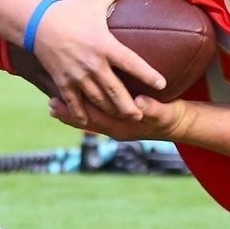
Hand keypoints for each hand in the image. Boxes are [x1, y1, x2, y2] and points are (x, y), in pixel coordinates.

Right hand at [31, 0, 165, 123]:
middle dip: (129, 106)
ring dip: (110, 111)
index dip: (148, 75)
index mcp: (104, 45)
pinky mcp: (63, 82)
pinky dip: (81, 114)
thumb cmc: (68, 11)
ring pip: (97, 100)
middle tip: (141, 115)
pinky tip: (88, 122)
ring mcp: (77, 76)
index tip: (161, 85)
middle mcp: (92, 64)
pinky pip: (74, 102)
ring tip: (122, 119)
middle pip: (115, 91)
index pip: (131, 63)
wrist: (36, 23)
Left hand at [49, 92, 195, 142]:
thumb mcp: (165, 113)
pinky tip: (74, 99)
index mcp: (122, 128)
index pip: (93, 119)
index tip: (59, 103)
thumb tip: (140, 104)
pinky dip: (83, 109)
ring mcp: (116, 126)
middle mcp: (115, 129)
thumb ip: (152, 108)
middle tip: (50, 103)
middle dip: (68, 112)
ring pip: (88, 119)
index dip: (75, 111)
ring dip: (72, 111)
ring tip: (53, 102)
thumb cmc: (172, 117)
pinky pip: (96, 115)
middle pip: (86, 120)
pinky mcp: (119, 120)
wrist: (179, 125)